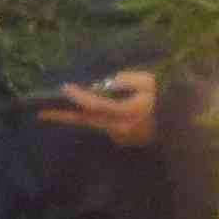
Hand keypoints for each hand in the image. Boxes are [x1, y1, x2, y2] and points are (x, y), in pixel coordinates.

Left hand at [38, 71, 159, 150]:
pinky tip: (76, 111)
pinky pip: (98, 125)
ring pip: (90, 124)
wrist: (177, 123)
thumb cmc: (163, 98)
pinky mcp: (118, 138)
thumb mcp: (148, 82)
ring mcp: (117, 135)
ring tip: (50, 110)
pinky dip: (88, 118)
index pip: (97, 104)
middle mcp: (118, 127)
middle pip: (85, 120)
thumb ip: (125, 80)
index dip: (80, 96)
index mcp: (126, 112)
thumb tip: (104, 83)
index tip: (65, 87)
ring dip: (71, 117)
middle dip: (63, 115)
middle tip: (41, 112)